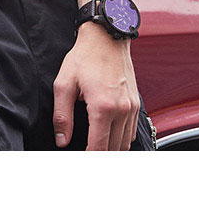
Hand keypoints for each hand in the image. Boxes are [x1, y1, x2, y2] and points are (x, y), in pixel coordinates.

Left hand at [52, 22, 139, 149]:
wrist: (106, 37)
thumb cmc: (84, 57)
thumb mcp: (64, 83)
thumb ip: (62, 115)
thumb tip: (62, 140)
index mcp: (103, 107)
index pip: (98, 148)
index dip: (89, 159)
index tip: (81, 162)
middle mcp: (122, 110)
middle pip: (114, 150)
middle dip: (101, 156)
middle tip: (87, 158)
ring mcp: (132, 107)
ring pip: (125, 143)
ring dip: (112, 150)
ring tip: (96, 151)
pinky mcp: (136, 103)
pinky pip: (131, 131)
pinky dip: (122, 139)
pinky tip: (109, 138)